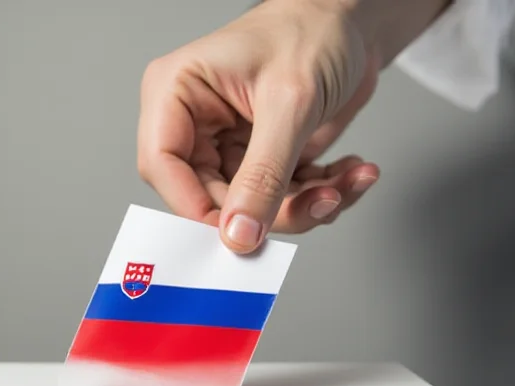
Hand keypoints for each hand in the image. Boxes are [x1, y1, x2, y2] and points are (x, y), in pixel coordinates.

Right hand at [137, 0, 381, 252]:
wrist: (352, 19)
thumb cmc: (312, 29)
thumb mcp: (289, 102)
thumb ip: (263, 175)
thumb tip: (239, 234)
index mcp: (177, 94)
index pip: (162, 166)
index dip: (195, 207)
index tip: (239, 233)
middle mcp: (196, 124)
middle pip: (212, 198)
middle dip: (273, 210)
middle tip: (322, 202)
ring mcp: (229, 145)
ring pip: (251, 208)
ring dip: (306, 205)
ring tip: (346, 184)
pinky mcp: (262, 159)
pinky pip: (282, 199)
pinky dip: (321, 194)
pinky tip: (351, 174)